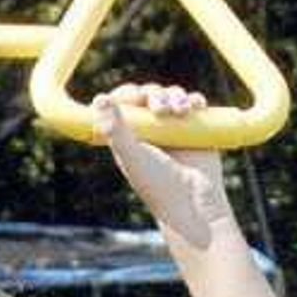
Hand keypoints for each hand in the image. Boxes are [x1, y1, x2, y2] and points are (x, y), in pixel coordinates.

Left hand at [99, 84, 239, 249]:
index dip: (128, 94)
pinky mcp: (197, 130)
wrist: (193, 202)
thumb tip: (99, 98)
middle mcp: (151, 131)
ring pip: (173, 96)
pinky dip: (195, 100)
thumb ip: (114, 129)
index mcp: (129, 136)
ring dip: (176, 96)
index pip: (124, 104)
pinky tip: (196, 106)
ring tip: (181, 110)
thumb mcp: (132, 156)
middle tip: (160, 109)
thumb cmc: (158, 184)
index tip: (134, 97)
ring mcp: (174, 129)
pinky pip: (195, 104)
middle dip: (155, 95)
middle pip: (149, 95)